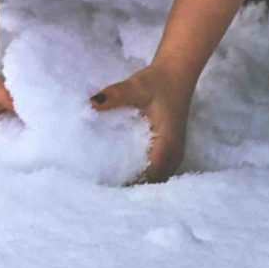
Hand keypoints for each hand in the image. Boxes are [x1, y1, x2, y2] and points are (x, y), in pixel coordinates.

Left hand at [90, 66, 192, 183]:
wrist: (176, 73)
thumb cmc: (157, 82)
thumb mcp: (136, 86)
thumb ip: (116, 95)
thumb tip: (92, 103)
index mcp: (167, 145)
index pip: (150, 176)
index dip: (131, 186)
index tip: (108, 192)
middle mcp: (173, 154)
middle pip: (154, 183)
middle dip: (134, 190)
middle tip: (105, 193)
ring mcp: (173, 153)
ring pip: (157, 179)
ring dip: (140, 183)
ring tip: (112, 188)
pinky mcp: (169, 149)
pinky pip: (158, 170)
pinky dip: (144, 175)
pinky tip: (125, 173)